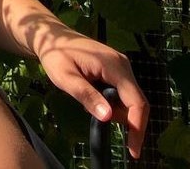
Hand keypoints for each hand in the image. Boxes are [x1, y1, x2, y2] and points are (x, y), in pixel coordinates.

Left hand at [36, 29, 148, 159]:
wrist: (52, 37)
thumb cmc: (55, 54)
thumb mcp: (65, 78)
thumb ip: (86, 96)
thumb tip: (108, 117)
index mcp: (113, 65)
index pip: (135, 101)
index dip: (137, 127)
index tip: (133, 151)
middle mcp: (123, 64)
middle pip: (136, 102)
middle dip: (125, 120)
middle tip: (99, 121)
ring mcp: (121, 66)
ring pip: (130, 99)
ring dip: (116, 111)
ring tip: (88, 102)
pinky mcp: (117, 69)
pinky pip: (123, 93)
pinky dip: (113, 103)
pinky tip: (94, 96)